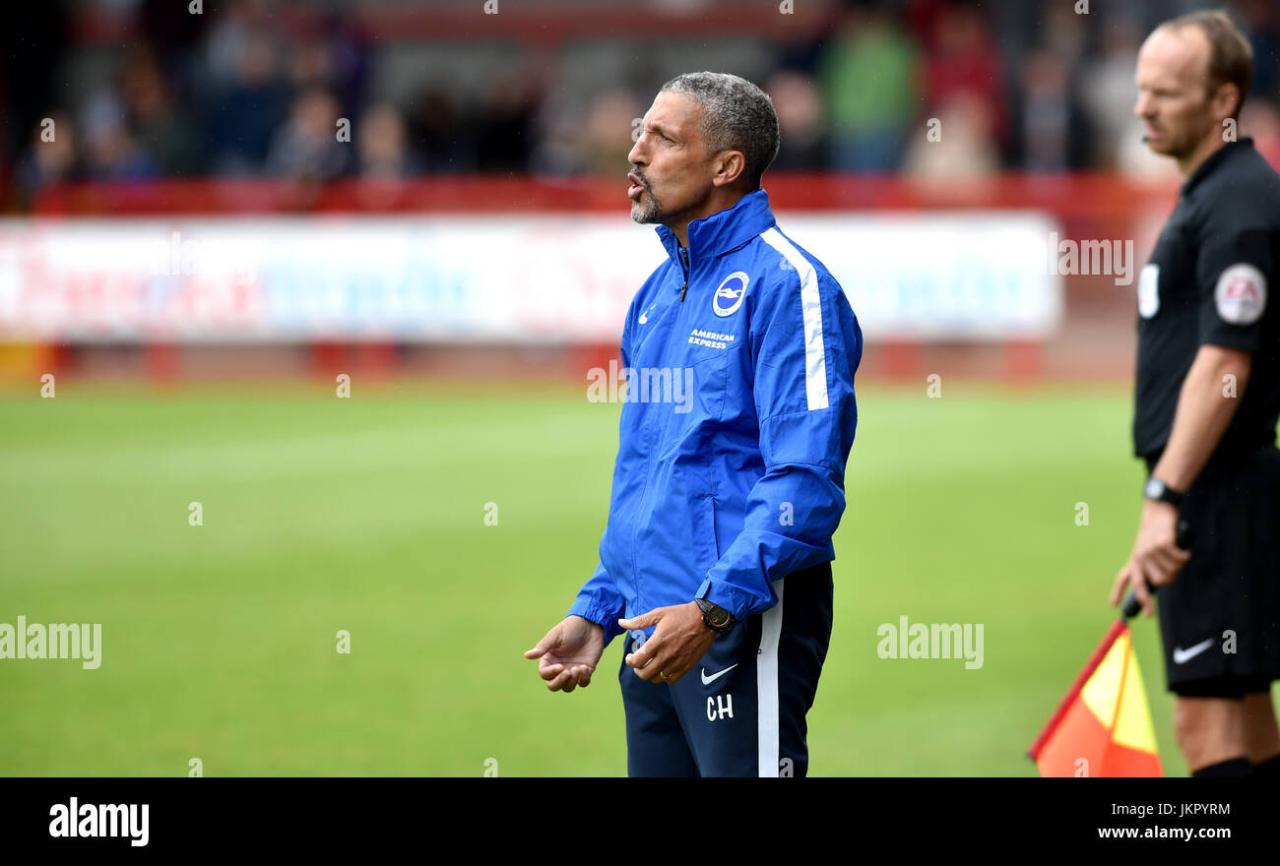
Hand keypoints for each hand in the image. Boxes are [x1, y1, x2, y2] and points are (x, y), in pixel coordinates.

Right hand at [524, 615, 604, 692]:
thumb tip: (527, 655)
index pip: (544, 674)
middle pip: (553, 685)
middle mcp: (559, 667)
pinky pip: (583, 683)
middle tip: (568, 673)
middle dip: (560, 682)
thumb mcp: (555, 636)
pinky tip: (586, 668)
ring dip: (572, 682)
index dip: (551, 673)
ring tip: (579, 668)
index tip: (560, 666)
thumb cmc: (571, 628)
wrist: (591, 624)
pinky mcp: (585, 671)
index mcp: (549, 659)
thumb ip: (543, 647)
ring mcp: (572, 670)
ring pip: (568, 687)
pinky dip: (584, 679)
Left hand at [618, 602, 715, 683]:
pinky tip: (663, 668)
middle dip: (638, 670)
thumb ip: (639, 621)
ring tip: (650, 666)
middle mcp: (666, 656)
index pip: (637, 661)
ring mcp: (676, 663)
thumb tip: (621, 622)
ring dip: (650, 674)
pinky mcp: (686, 666)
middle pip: (645, 674)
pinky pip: (671, 680)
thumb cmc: (681, 614)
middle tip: (638, 663)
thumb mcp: (658, 613)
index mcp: (657, 642)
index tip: (630, 657)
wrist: (706, 619)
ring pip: (657, 679)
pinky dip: (664, 677)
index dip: (630, 661)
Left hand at [1109, 499, 1190, 616]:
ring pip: (1172, 571)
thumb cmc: (1155, 534)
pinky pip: (1180, 559)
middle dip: (1171, 578)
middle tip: (1174, 567)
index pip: (1124, 580)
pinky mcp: (1162, 544)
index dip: (1120, 593)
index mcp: (1134, 561)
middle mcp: (1139, 557)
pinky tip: (1183, 549)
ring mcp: (1149, 551)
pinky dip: (1185, 555)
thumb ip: (1147, 567)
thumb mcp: (1145, 551)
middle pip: (1159, 583)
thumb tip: (1156, 585)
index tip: (1118, 607)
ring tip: (1175, 553)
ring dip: (1179, 564)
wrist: (1158, 511)